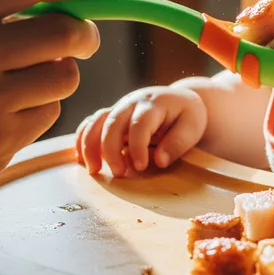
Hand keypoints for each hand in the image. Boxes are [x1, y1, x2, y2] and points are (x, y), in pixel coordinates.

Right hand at [76, 86, 207, 176]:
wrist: (179, 100)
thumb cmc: (187, 115)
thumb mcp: (192, 126)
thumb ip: (178, 143)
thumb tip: (160, 161)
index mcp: (155, 103)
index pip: (141, 123)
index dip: (138, 146)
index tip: (141, 167)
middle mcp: (133, 102)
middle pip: (113, 122)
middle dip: (111, 150)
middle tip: (118, 174)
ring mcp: (120, 107)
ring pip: (97, 121)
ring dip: (90, 145)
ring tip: (94, 170)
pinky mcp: (112, 115)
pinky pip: (91, 122)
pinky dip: (82, 138)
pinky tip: (81, 158)